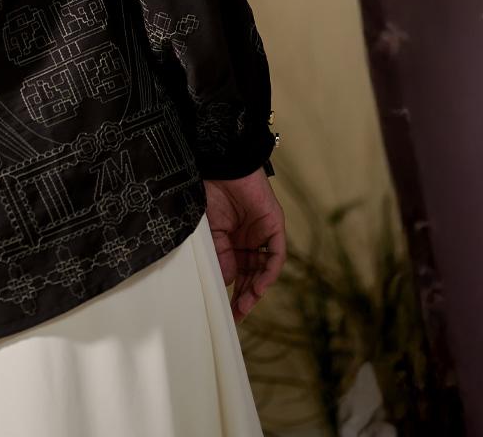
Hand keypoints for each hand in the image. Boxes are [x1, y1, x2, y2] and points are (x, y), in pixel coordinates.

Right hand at [203, 167, 285, 322]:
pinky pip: (275, 255)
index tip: (224, 314)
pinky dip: (269, 272)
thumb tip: (222, 284)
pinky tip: (260, 287)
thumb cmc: (207, 192)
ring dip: (256, 289)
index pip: (234, 274)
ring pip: (263, 269)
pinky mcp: (274, 226)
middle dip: (244, 298)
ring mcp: (261, 234)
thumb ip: (216, 255)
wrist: (220, 165)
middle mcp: (247, 241)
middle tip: (236, 316)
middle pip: (250, 276)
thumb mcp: (207, 231)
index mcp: (229, 241)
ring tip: (245, 306)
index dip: (230, 293)